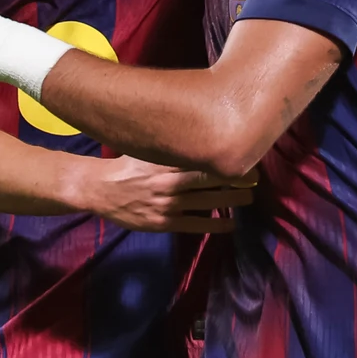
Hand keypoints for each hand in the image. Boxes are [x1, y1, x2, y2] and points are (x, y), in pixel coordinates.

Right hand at [79, 155, 255, 234]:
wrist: (100, 190)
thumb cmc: (128, 166)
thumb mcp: (148, 150)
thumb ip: (171, 145)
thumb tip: (200, 132)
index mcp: (165, 160)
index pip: (201, 156)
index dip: (225, 156)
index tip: (245, 154)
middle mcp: (168, 181)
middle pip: (209, 178)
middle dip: (236, 178)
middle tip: (256, 177)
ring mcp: (166, 204)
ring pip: (207, 202)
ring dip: (232, 200)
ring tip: (250, 198)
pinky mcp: (163, 223)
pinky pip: (195, 225)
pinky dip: (215, 225)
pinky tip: (231, 223)